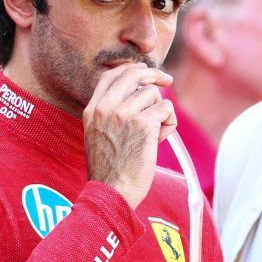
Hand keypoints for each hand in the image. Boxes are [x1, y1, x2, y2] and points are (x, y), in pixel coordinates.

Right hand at [84, 62, 175, 207]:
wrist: (112, 192)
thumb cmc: (110, 171)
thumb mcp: (100, 136)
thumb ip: (113, 115)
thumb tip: (142, 95)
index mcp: (92, 110)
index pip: (111, 75)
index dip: (131, 70)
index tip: (145, 72)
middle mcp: (105, 107)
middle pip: (134, 74)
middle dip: (154, 75)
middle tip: (167, 80)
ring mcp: (123, 113)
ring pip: (153, 93)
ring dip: (161, 111)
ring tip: (156, 133)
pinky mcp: (142, 123)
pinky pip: (165, 108)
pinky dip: (169, 122)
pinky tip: (162, 138)